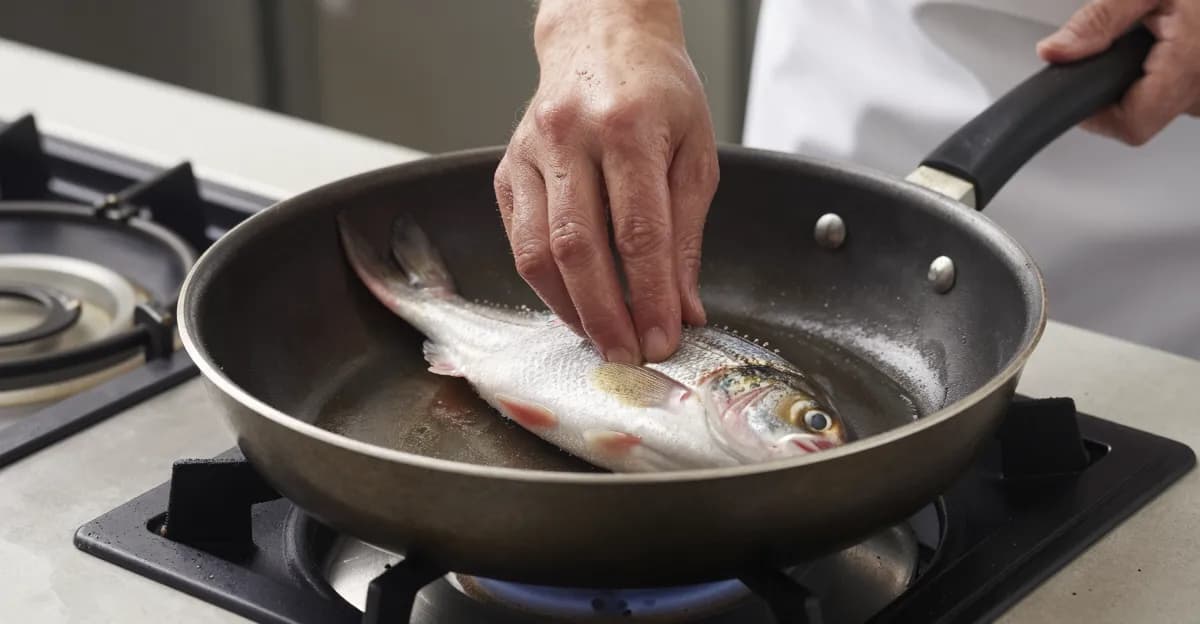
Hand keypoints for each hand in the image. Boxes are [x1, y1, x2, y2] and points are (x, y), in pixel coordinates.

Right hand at [494, 0, 717, 363]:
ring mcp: (529, 152)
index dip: (649, 295)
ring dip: (569, 307)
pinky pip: (518, 240)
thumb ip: (687, 234)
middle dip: (604, 315)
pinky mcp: (506, 169)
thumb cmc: (656, 91)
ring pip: (536, 250)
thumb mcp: (694, 153)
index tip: (663, 338)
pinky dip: (545, 283)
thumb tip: (683, 306)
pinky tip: (572, 303)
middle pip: (578, 248)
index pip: (638, 232)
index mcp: (628, 127)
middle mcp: (570, 136)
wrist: (602, 38)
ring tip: (600, 338)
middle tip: (627, 356)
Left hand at [1037, 0, 1199, 144]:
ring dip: (1145, 82)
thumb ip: (1100, 20)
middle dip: (1119, 92)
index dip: (1099, 115)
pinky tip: (1167, 49)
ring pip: (1163, 107)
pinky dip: (1165, 76)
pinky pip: (1183, 94)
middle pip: (1143, 119)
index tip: (1085, 89)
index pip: (1131, 125)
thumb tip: (1056, 52)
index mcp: (1189, 65)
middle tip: (1119, 52)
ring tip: (1150, 42)